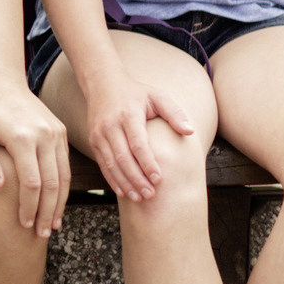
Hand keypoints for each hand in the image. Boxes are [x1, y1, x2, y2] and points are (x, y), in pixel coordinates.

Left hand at [0, 77, 70, 236]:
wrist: (2, 83)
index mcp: (23, 137)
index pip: (32, 182)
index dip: (29, 207)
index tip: (23, 225)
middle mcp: (45, 136)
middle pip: (52, 183)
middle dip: (47, 212)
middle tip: (41, 235)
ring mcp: (56, 134)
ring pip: (64, 177)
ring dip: (59, 203)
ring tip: (51, 226)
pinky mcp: (60, 133)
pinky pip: (65, 166)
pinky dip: (64, 188)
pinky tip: (57, 204)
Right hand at [79, 68, 199, 203]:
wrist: (103, 85)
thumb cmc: (136, 93)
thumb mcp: (157, 96)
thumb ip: (174, 113)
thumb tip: (189, 131)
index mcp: (128, 115)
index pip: (138, 143)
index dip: (147, 162)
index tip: (159, 178)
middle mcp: (110, 126)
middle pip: (123, 157)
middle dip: (137, 178)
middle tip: (151, 195)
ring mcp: (99, 134)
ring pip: (111, 164)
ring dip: (125, 183)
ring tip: (139, 198)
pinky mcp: (94, 141)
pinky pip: (102, 164)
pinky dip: (112, 179)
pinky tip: (123, 192)